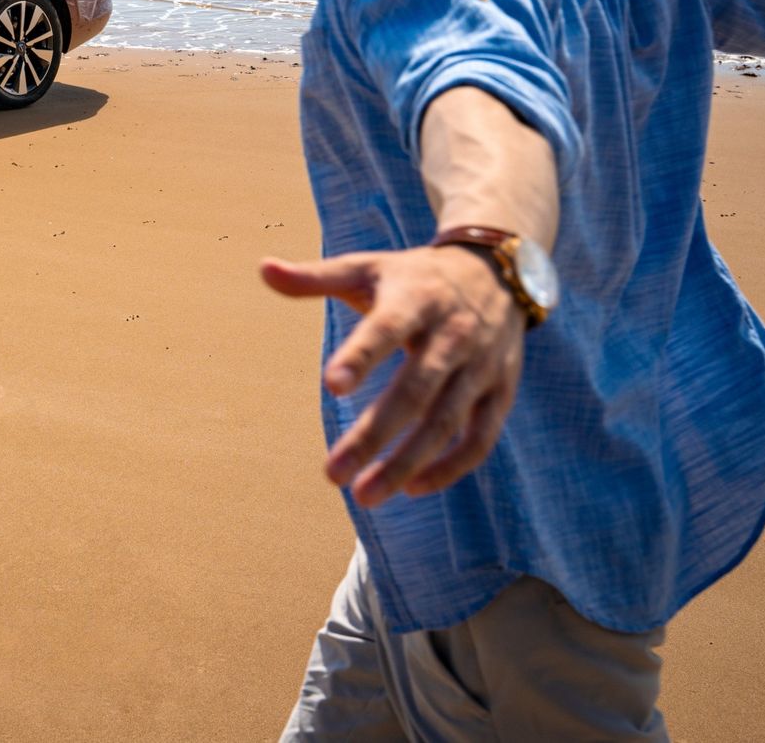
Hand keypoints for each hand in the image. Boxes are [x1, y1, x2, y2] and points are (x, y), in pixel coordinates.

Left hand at [261, 246, 525, 507]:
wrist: (498, 271)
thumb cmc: (413, 277)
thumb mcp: (367, 268)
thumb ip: (315, 277)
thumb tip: (262, 268)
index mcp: (415, 299)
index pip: (387, 328)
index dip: (362, 356)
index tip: (331, 386)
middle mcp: (453, 334)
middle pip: (415, 390)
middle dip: (374, 435)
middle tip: (332, 474)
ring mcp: (481, 366)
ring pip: (446, 422)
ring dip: (407, 462)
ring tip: (364, 495)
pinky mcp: (501, 391)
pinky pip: (480, 437)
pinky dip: (450, 467)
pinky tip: (411, 489)